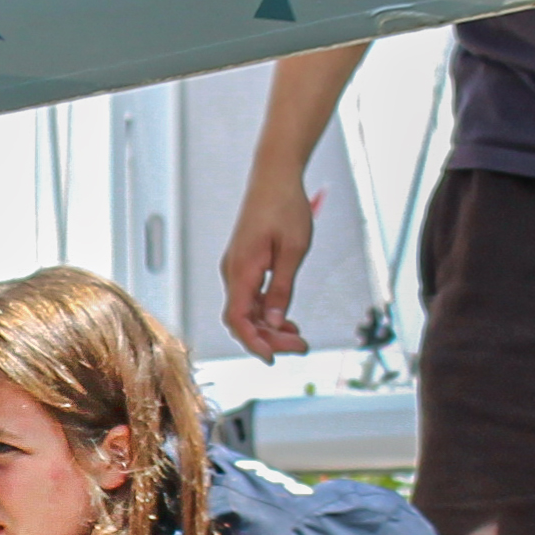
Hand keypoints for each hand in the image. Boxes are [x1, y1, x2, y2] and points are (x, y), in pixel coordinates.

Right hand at [218, 177, 318, 360]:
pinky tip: (286, 320)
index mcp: (242, 269)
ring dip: (269, 327)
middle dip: (269, 338)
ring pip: (247, 310)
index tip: (273, 358)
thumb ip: (283, 288)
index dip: (253, 342)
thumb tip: (276, 322)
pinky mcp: (244, 264)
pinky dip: (267, 312)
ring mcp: (237, 268)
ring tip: (298, 337)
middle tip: (301, 346)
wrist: (274, 176)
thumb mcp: (293, 250)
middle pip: (242, 319)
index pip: (238, 318)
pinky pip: (251, 297)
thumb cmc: (285, 206)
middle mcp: (233, 271)